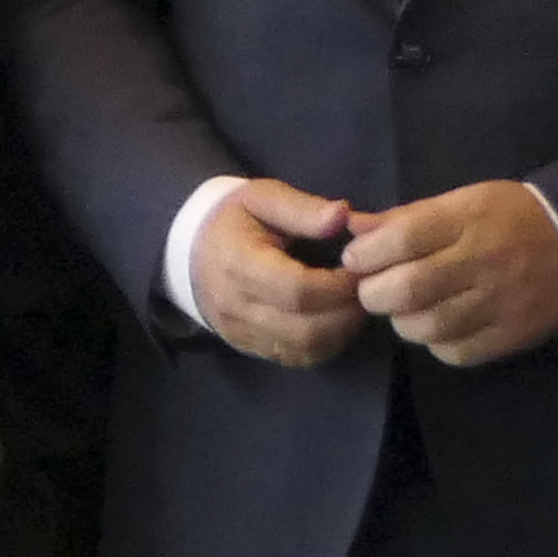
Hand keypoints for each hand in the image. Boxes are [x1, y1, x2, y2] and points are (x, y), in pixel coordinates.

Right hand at [188, 182, 370, 365]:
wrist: (189, 250)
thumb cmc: (233, 220)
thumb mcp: (263, 198)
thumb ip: (303, 208)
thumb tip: (344, 215)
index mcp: (238, 264)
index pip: (298, 290)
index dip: (338, 286)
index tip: (361, 270)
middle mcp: (236, 306)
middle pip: (305, 328)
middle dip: (347, 313)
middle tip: (368, 291)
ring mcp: (241, 333)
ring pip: (303, 349)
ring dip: (340, 332)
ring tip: (354, 306)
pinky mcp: (248, 348)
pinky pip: (295, 359)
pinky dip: (324, 345)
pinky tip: (335, 323)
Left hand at [343, 182, 557, 368]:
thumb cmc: (511, 217)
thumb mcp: (463, 201)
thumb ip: (407, 217)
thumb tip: (353, 229)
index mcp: (468, 220)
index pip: (401, 240)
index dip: (365, 254)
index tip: (356, 259)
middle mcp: (484, 262)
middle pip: (408, 289)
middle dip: (375, 293)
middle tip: (374, 290)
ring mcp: (501, 303)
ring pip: (428, 326)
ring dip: (403, 321)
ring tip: (406, 308)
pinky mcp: (512, 336)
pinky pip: (456, 352)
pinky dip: (436, 343)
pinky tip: (439, 326)